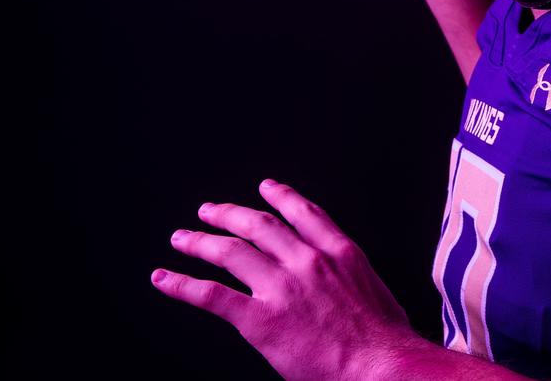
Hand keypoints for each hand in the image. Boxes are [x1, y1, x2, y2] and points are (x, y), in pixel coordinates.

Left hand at [152, 179, 415, 380]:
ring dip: (201, 242)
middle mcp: (308, 261)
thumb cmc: (386, 341)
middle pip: (260, 226)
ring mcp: (282, 287)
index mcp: (340, 253)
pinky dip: (182, 284)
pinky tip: (165, 279)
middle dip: (230, 214)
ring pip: (231, 252)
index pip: (304, 214)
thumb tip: (347, 289)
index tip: (265, 188)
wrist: (381, 366)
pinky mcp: (260, 319)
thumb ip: (353, 282)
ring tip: (182, 238)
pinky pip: (211, 295)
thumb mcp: (377, 294)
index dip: (281, 197)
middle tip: (210, 211)